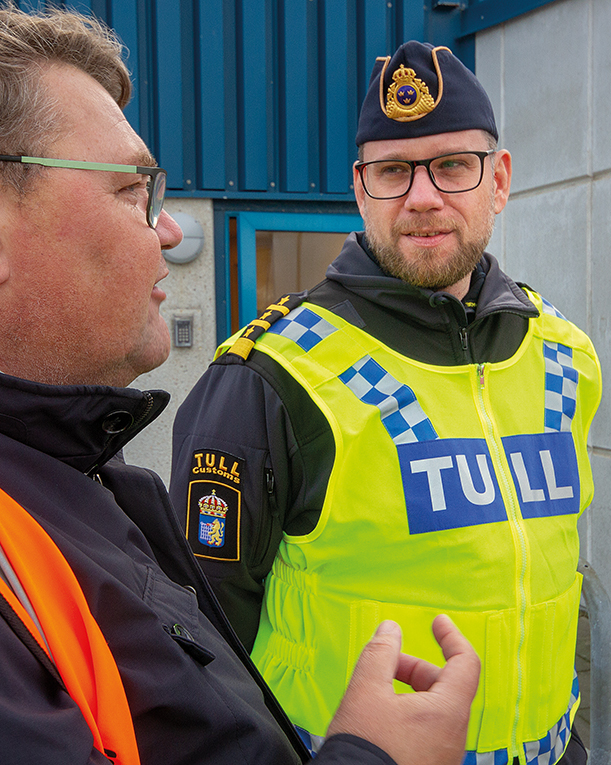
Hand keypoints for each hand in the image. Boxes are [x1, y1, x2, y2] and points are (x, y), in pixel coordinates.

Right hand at [326, 615, 479, 764]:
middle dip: (415, 666)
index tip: (437, 622)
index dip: (452, 636)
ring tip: (376, 690)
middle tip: (385, 662)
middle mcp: (453, 737)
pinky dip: (409, 712)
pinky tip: (381, 717)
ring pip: (435, 710)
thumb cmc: (365, 750)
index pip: (466, 662)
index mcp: (447, 713)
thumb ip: (380, 652)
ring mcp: (443, 757)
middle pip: (446, 686)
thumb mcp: (366, 690)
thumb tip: (390, 629)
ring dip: (410, 690)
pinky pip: (428, 731)